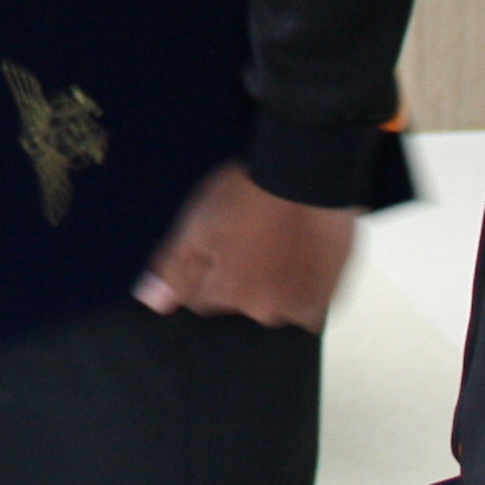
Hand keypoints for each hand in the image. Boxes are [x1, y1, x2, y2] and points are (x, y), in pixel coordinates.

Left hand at [136, 162, 355, 327]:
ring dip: (276, 288)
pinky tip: (302, 259)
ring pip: (277, 307)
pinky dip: (305, 289)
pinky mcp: (330, 297)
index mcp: (226, 293)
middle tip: (252, 242)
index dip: (208, 272)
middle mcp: (263, 310)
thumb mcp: (197, 222)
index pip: (201, 300)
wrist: (306, 174)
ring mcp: (300, 306)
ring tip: (281, 249)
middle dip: (242, 283)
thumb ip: (175, 269)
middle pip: (242, 306)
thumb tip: (154, 302)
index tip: (220, 249)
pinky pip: (311, 306)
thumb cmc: (251, 193)